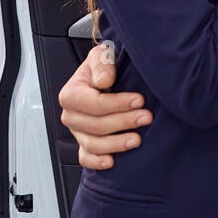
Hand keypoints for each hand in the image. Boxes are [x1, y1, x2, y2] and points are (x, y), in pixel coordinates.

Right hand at [58, 42, 152, 169]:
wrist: (104, 76)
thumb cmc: (103, 66)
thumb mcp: (102, 55)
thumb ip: (102, 64)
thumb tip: (105, 80)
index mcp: (71, 93)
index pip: (93, 103)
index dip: (117, 103)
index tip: (139, 100)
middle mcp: (71, 115)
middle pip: (95, 125)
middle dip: (123, 122)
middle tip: (146, 117)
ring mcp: (77, 131)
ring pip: (93, 144)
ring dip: (116, 144)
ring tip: (137, 139)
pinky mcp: (85, 144)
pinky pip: (86, 158)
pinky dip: (97, 162)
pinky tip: (112, 161)